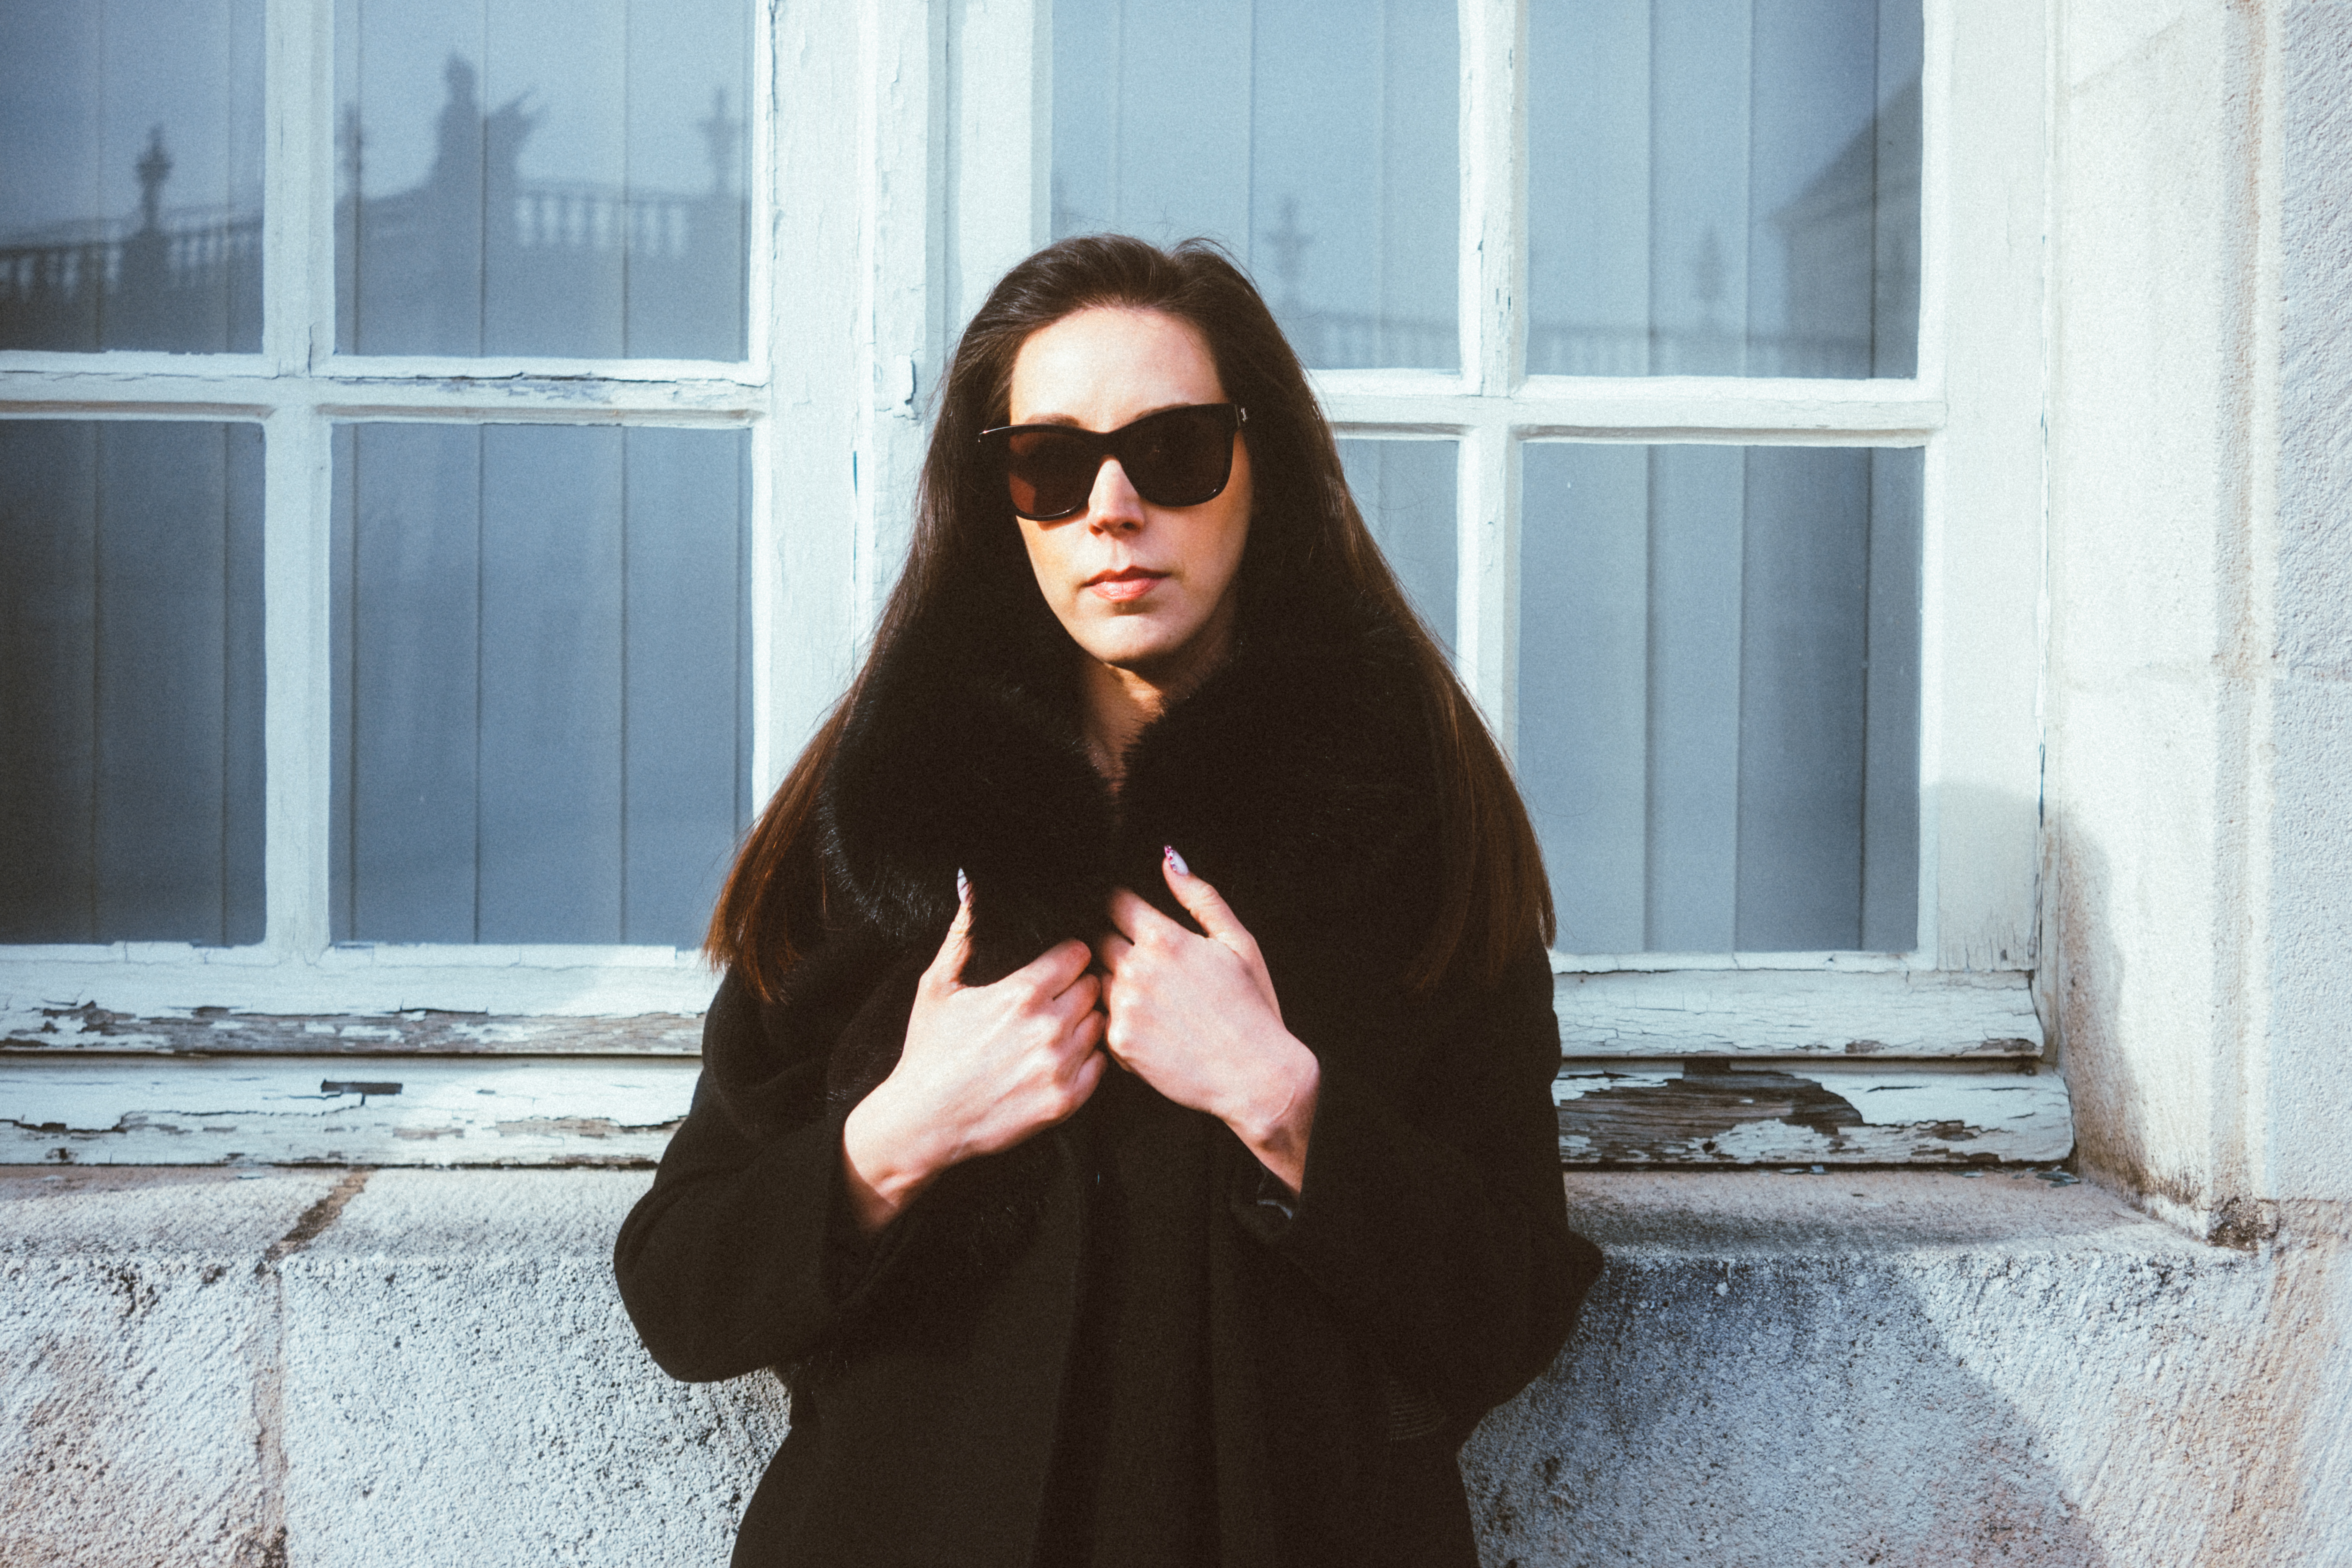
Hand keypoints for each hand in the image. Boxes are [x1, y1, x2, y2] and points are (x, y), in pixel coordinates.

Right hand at [842, 877, 1106, 1231]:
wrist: (923, 1122)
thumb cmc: (928, 1051)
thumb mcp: (936, 986)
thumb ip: (962, 936)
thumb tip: (971, 888)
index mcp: (1021, 993)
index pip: (1077, 954)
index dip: (1068, 956)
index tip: (1059, 964)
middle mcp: (1047, 1027)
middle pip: (1093, 987)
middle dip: (1079, 987)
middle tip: (1059, 997)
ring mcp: (1059, 1067)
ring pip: (1099, 1025)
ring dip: (1084, 1023)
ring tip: (1058, 1028)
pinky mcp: (1064, 1101)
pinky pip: (1100, 1066)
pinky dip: (1087, 1060)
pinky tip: (1060, 1058)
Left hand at [1094, 848, 1319, 1193]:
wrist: (1257, 1076)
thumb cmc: (1253, 1007)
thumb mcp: (1237, 942)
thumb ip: (1200, 898)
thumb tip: (1169, 861)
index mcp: (1164, 938)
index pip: (1115, 904)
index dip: (1124, 910)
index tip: (1134, 922)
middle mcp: (1137, 969)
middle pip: (1101, 941)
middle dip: (1120, 947)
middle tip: (1153, 970)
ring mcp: (1124, 1007)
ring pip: (1100, 980)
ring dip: (1118, 985)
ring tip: (1157, 1004)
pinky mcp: (1120, 1042)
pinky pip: (1105, 1019)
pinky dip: (1123, 1021)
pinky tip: (1155, 1030)